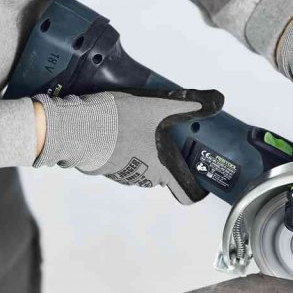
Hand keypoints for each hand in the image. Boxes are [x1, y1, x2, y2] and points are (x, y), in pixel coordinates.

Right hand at [33, 88, 223, 203]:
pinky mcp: (101, 166)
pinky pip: (119, 160)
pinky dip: (122, 148)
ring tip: (138, 124)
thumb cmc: (119, 122)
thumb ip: (188, 104)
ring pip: (140, 165)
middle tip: (166, 133)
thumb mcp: (158, 106)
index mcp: (160, 169)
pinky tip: (117, 128)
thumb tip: (217, 100)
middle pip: (163, 173)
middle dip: (166, 155)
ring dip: (142, 150)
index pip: (186, 192)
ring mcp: (120, 174)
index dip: (196, 186)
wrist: (75, 128)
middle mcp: (142, 177)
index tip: (199, 175)